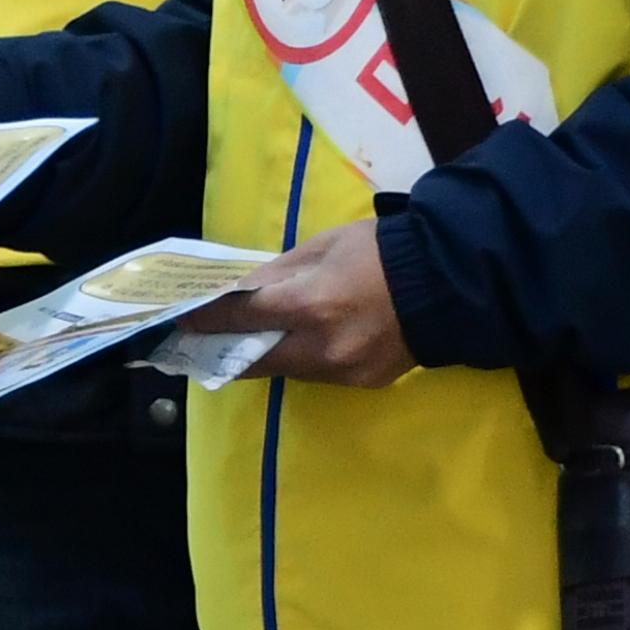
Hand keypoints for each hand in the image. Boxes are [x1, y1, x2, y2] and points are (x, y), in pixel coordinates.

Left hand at [189, 228, 408, 384]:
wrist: (446, 282)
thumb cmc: (382, 251)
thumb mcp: (324, 246)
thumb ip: (279, 273)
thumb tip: (243, 291)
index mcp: (310, 305)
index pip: (241, 318)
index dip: (207, 320)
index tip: (183, 319)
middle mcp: (320, 347)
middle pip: (254, 359)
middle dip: (227, 349)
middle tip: (205, 340)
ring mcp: (342, 371)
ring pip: (286, 369)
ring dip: (267, 354)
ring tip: (251, 338)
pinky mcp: (360, 383)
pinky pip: (317, 373)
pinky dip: (303, 357)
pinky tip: (302, 341)